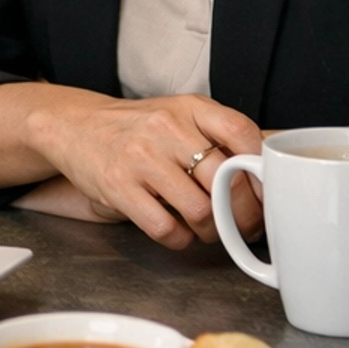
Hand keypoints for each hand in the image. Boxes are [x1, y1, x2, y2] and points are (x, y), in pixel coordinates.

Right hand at [24, 91, 263, 250]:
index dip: (262, 171)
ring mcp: (140, 157)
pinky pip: (166, 229)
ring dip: (211, 231)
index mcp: (189, 107)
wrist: (76, 125)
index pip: (242, 134)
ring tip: (207, 228)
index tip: (268, 193)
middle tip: (243, 226)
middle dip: (243, 215)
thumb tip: (272, 170)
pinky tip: (178, 229)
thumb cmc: (139, 127)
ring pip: (201, 211)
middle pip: (227, 182)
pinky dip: (180, 239)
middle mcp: (166, 128)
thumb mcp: (181, 115)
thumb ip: (220, 136)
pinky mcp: (118, 187)